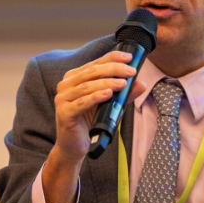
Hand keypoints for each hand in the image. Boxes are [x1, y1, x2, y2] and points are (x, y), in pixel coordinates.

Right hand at [42, 50, 145, 202]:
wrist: (74, 145)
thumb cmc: (90, 121)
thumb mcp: (109, 104)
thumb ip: (123, 93)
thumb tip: (141, 83)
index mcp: (74, 77)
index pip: (95, 62)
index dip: (113, 57)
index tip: (129, 57)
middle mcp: (66, 85)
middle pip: (92, 72)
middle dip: (114, 69)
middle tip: (131, 71)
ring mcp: (62, 98)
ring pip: (87, 86)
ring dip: (108, 82)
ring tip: (123, 83)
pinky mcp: (64, 112)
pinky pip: (82, 102)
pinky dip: (96, 97)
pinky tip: (109, 94)